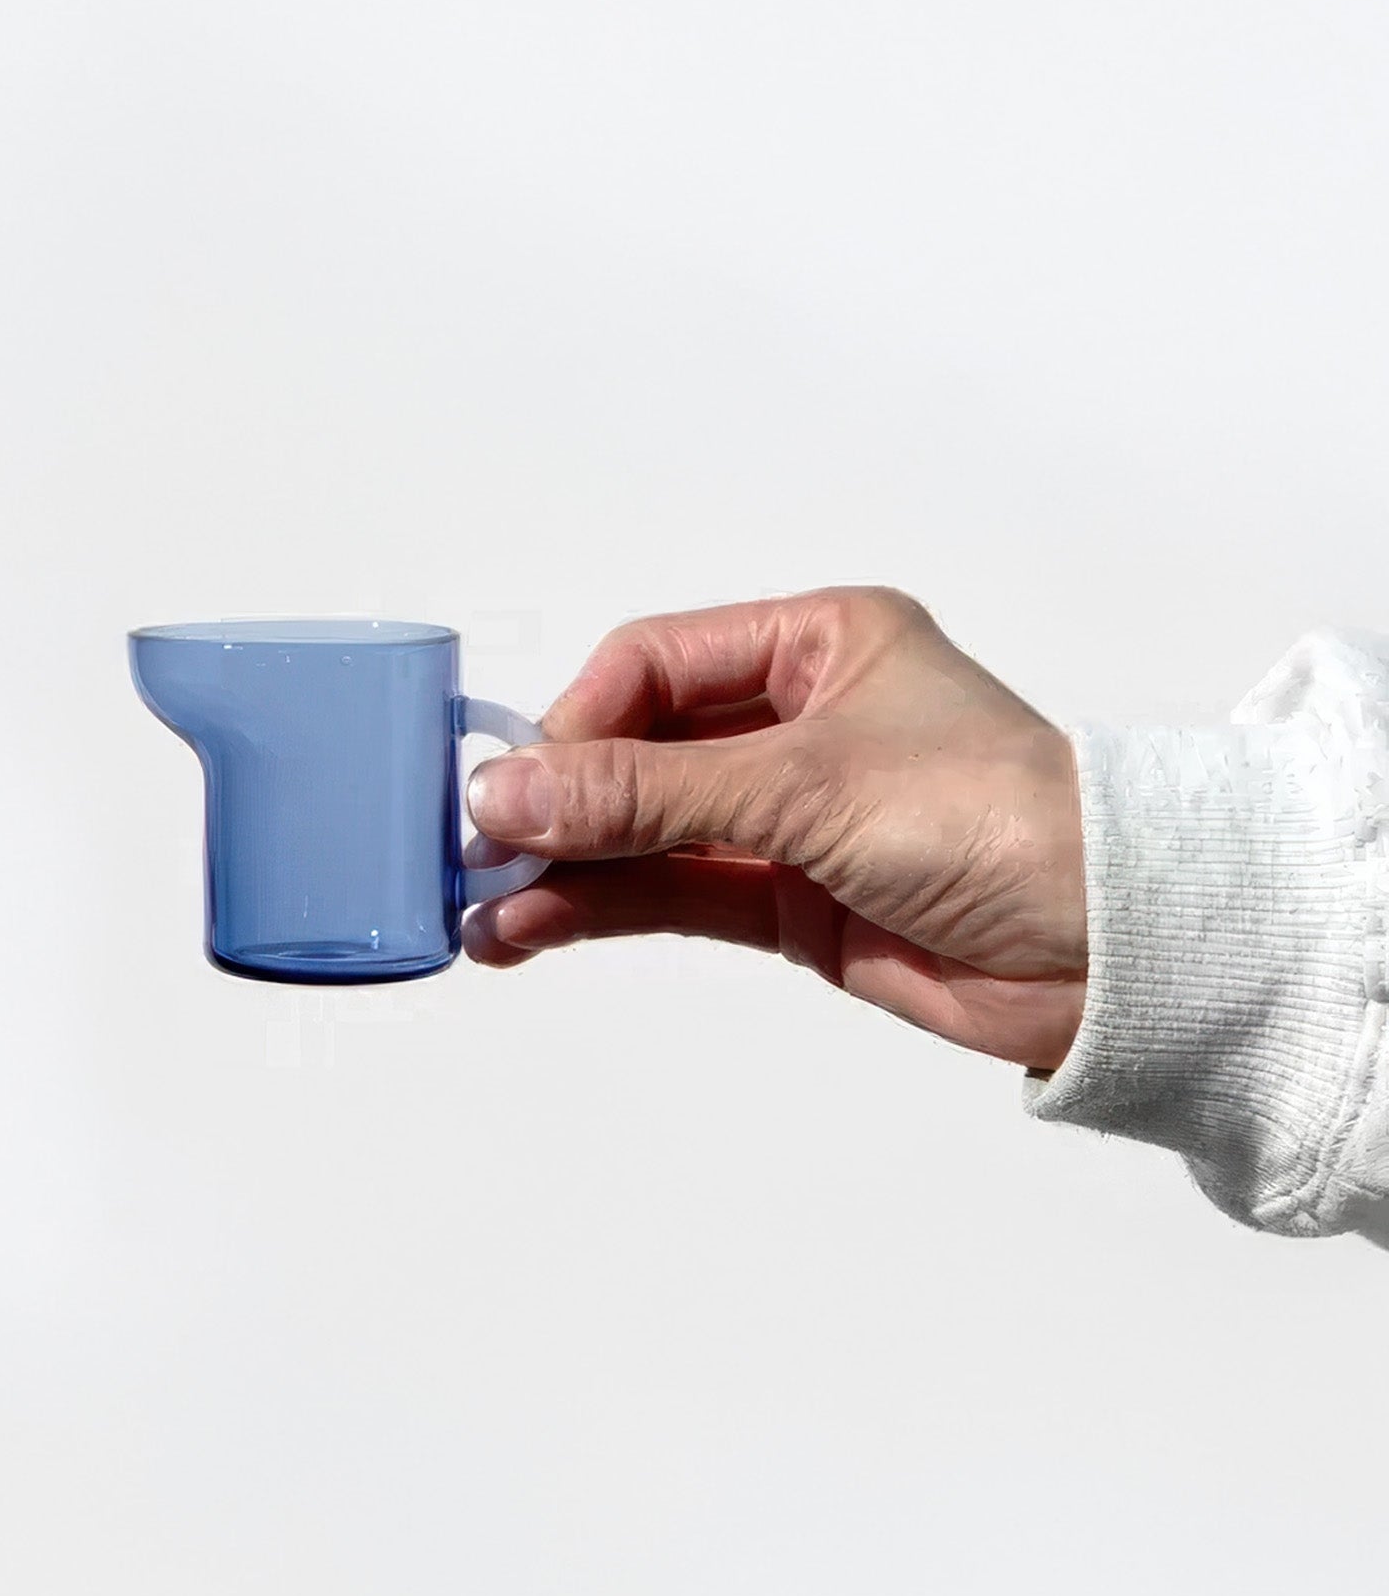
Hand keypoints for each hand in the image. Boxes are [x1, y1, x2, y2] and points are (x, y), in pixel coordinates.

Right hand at [463, 588, 1086, 1069]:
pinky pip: (672, 892)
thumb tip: (507, 797)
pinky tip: (534, 931)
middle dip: (559, 804)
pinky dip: (601, 910)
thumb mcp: (804, 786)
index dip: (578, 723)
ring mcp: (789, 814)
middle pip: (637, 750)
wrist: (1113, 952)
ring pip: (645, 832)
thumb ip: (646, 795)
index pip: (654, 663)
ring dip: (565, 869)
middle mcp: (797, 720)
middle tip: (482, 851)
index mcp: (817, 642)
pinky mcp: (789, 899)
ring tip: (487, 913)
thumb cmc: (1002, 821)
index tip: (522, 787)